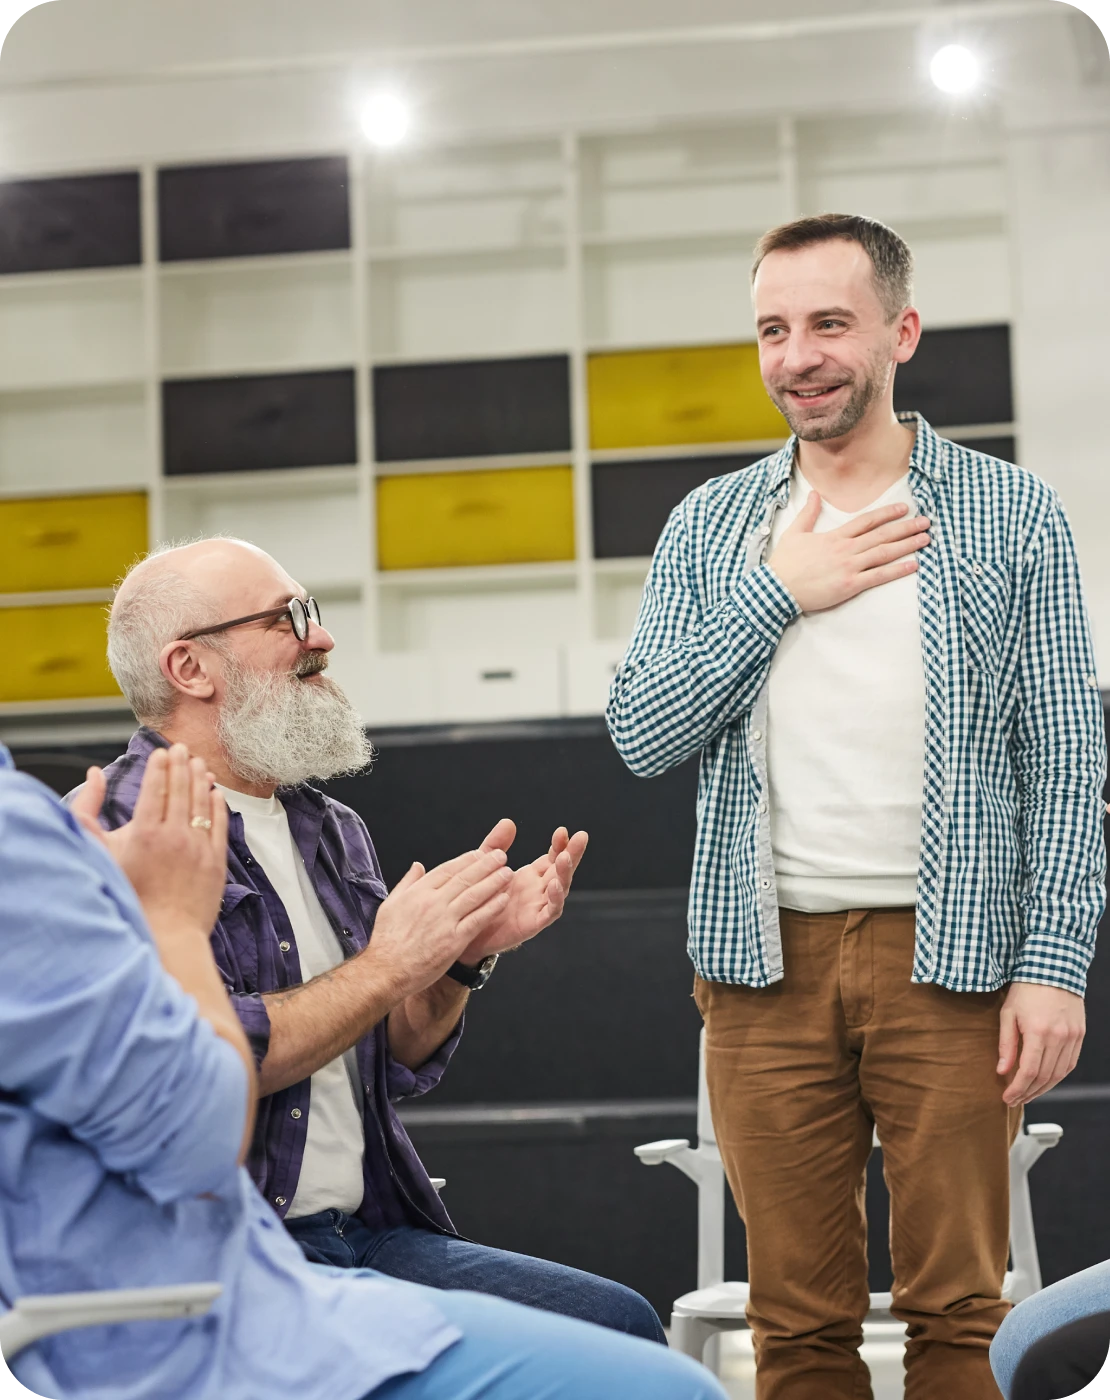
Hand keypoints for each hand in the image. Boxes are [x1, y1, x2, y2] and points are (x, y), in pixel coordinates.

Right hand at [71, 743, 228, 939]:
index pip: (156, 787)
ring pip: (202, 803)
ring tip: (198, 763)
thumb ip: (87, 809)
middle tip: (182, 748)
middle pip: (181, 789)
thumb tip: (92, 773)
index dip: (160, 766)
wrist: (163, 933)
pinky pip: (219, 824)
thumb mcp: (97, 852)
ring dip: (200, 779)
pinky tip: (215, 792)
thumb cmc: (125, 895)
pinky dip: (217, 805)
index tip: (161, 753)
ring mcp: (198, 848)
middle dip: (181, 764)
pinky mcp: (215, 861)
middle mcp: (175, 836)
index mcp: (145, 832)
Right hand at [367, 847, 513, 998]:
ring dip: (494, 882)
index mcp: (418, 892)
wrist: (386, 971)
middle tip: (501, 856)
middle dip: (486, 865)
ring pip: (474, 895)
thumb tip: (418, 866)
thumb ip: (407, 883)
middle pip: (465, 877)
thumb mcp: (390, 904)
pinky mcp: (454, 940)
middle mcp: (433, 902)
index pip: (447, 869)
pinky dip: (492, 907)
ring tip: (507, 873)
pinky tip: (504, 899)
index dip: (467, 859)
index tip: (480, 853)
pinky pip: (478, 919)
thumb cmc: (386, 942)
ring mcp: (445, 921)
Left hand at [456, 818, 588, 963]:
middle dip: (572, 853)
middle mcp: (539, 890)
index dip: (559, 844)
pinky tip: (554, 885)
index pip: (552, 857)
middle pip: (562, 869)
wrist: (469, 933)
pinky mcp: (533, 923)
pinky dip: (555, 899)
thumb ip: (496, 845)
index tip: (562, 831)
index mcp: (531, 876)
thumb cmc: (480, 900)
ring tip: (565, 858)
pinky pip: (550, 911)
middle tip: (581, 837)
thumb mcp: (486, 867)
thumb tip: (508, 822)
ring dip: (565, 873)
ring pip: (560, 888)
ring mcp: (538, 906)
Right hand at [767, 495, 930, 612]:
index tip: (904, 508)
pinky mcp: (849, 585)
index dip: (887, 513)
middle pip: (881, 535)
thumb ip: (808, 513)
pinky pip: (878, 576)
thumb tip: (814, 493)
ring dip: (907, 545)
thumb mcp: (794, 533)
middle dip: (906, 527)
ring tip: (925, 539)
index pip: (866, 521)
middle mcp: (846, 549)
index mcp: (834, 537)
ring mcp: (849, 567)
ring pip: (884, 553)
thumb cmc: (784, 564)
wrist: (777, 588)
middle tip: (926, 522)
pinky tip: (912, 564)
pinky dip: (897, 570)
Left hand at [997, 982, 1084, 1106]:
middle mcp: (1059, 1037)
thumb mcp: (1008, 1014)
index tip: (1007, 1098)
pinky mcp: (1080, 1035)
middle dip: (1028, 1092)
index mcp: (1039, 1031)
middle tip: (1015, 1100)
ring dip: (1043, 1089)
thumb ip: (1006, 1044)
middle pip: (1045, 1077)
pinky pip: (1070, 1064)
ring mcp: (1072, 1037)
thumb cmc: (1026, 990)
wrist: (1053, 970)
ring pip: (1059, 1074)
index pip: (1029, 1071)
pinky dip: (1057, 1076)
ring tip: (1028, 1094)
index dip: (1017, 1089)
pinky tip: (1045, 1081)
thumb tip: (1003, 1071)